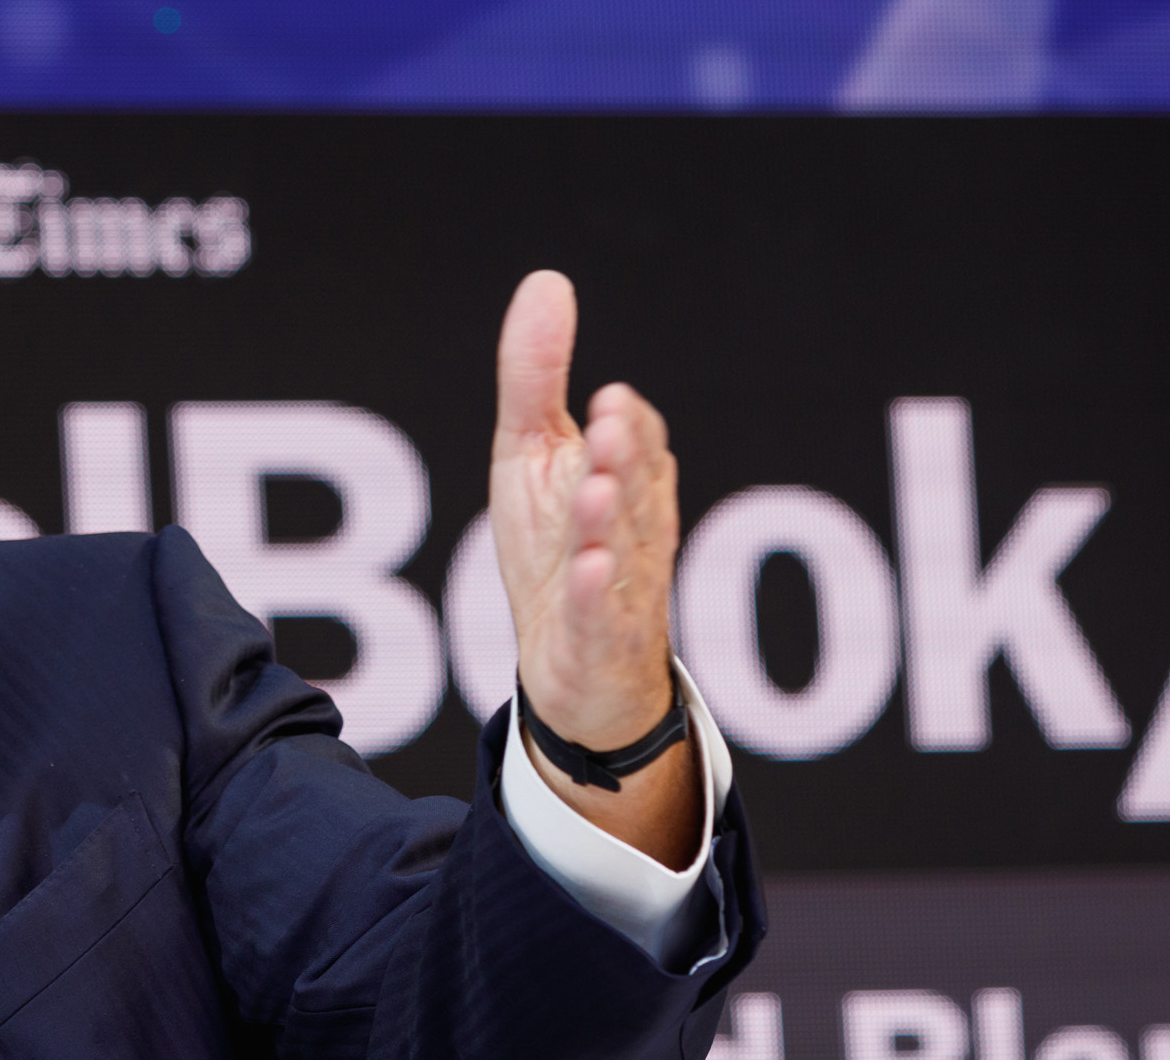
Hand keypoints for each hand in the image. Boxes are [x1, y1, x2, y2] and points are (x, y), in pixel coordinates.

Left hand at [487, 271, 699, 864]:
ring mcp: (622, 586)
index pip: (635, 441)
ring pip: (622, 547)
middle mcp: (635, 527)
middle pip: (633, 486)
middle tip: (606, 427)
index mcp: (625, 478)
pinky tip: (586, 571)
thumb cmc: (556, 549)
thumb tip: (546, 280)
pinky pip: (600, 614)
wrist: (574, 669)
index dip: (624, 425)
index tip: (606, 399)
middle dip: (622, 459)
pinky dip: (593, 593)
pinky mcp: (597, 638)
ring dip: (607, 519)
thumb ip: (538, 376)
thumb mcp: (533, 456)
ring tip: (592, 489)